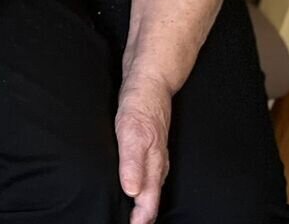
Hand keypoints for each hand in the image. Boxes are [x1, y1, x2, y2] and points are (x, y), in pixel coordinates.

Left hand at [116, 76, 172, 223]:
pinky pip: (150, 171)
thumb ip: (133, 162)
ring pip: (153, 186)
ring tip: (139, 217)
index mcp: (152, 163)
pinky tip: (140, 187)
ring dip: (146, 204)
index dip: (141, 217)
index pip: (147, 200)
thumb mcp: (131, 133)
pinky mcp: (151, 144)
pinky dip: (146, 185)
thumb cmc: (140, 105)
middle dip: (145, 216)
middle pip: (152, 197)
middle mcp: (157, 162)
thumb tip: (133, 191)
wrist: (151, 80)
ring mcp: (156, 153)